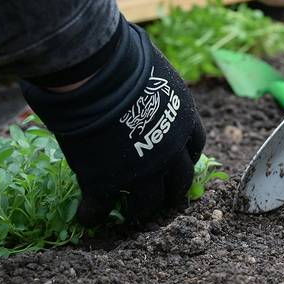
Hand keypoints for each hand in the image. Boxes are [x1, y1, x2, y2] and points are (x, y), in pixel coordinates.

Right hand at [21, 17, 204, 226]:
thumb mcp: (160, 76)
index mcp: (185, 124)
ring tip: (128, 214)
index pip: (194, 149)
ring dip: (139, 210)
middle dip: (171, 193)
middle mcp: (171, 152)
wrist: (100, 77)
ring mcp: (142, 170)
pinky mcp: (108, 182)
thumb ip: (160, 92)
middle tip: (159, 199)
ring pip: (148, 202)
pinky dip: (95, 215)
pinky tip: (88, 218)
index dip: (185, 159)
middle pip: (179, 182)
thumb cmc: (128, 64)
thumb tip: (150, 80)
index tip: (177, 163)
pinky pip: (102, 207)